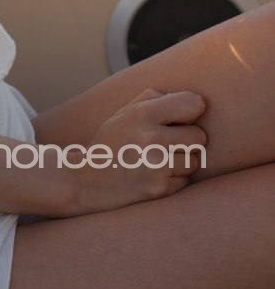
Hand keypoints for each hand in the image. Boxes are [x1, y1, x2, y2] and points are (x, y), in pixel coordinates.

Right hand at [62, 87, 207, 216]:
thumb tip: (195, 101)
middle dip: (187, 140)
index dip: (190, 110)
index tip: (181, 116)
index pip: (194, 104)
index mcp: (143, 113)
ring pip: (194, 161)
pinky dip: (174, 179)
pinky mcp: (159, 189)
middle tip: (166, 143)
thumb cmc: (114, 142)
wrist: (88, 180)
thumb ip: (155, 99)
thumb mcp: (126, 112)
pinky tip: (154, 175)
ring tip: (158, 160)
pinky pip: (185, 181)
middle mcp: (151, 138)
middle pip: (199, 136)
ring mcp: (156, 166)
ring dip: (182, 161)